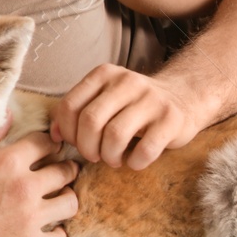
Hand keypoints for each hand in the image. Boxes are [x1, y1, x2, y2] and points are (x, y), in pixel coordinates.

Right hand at [0, 133, 78, 236]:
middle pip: (65, 171)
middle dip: (66, 171)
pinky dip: (56, 234)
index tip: (50, 152)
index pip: (46, 143)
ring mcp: (30, 216)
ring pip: (70, 202)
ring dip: (65, 200)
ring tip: (58, 201)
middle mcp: (25, 186)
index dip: (50, 146)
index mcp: (8, 161)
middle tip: (63, 175)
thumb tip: (9, 116)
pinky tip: (48, 230)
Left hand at [50, 64, 199, 169]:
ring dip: (109, 156)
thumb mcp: (104, 99)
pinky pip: (144, 150)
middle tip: (94, 156)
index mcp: (104, 74)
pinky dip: (134, 162)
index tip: (75, 143)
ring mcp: (151, 99)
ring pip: (114, 135)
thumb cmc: (133, 105)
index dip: (67, 132)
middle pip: (90, 121)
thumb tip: (54, 135)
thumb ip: (77, 111)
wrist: (183, 98)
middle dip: (86, 147)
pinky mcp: (171, 120)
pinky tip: (134, 161)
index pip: (70, 105)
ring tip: (113, 159)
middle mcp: (126, 82)